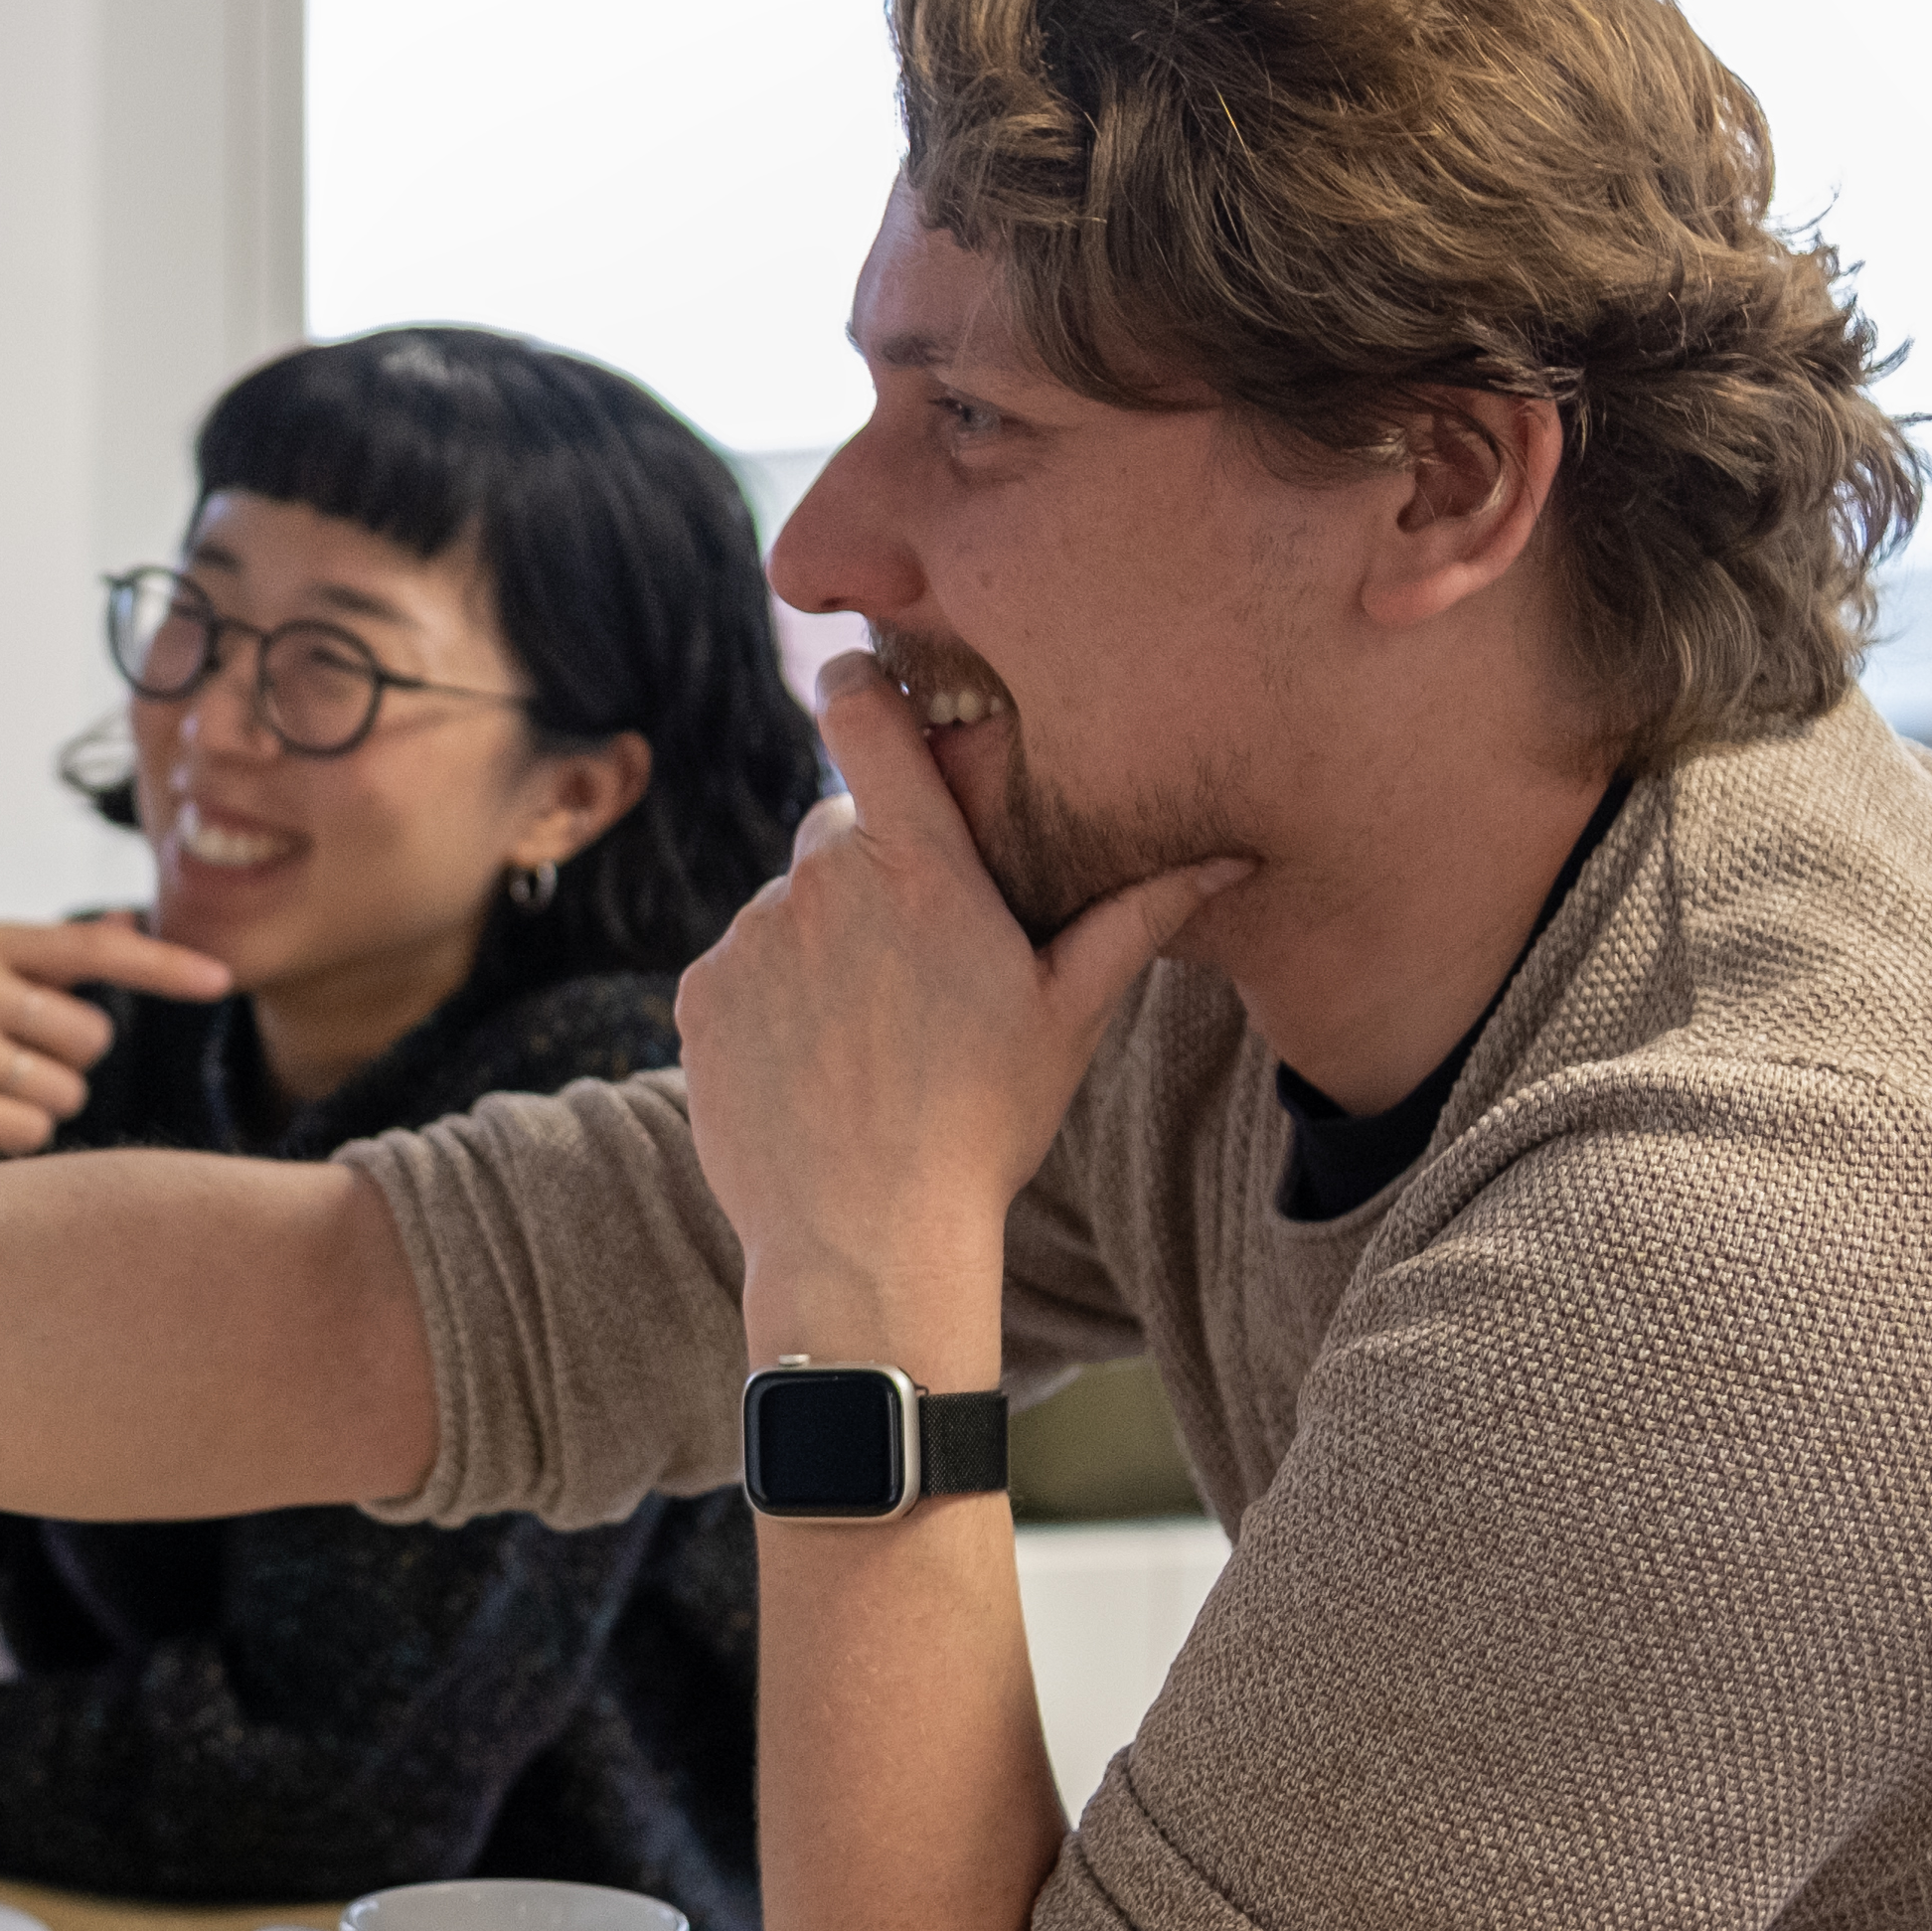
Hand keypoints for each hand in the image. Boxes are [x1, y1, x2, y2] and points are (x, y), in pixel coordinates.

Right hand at [0, 917, 230, 1173]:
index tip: (220, 981)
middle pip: (92, 1036)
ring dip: (39, 1102)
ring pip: (66, 1089)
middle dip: (67, 1060)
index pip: (92, 949)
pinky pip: (32, 1130)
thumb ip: (50, 956)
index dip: (164, 967)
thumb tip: (131, 922)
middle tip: (5, 1061)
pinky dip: (13, 1136)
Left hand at [675, 655, 1245, 1371]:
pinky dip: (768, 1000)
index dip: (858, 689)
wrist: (866, 1241)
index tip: (862, 690)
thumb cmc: (984, 1125)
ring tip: (867, 1037)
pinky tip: (814, 1066)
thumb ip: (1136, 917)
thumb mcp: (1069, 1016)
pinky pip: (738, 968)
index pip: (862, 714)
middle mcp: (820, 880)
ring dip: (819, 944)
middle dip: (870, 871)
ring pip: (786, 906)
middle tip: (912, 961)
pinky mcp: (700, 995)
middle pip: (836, 828)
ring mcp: (751, 937)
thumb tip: (1231, 857)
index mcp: (917, 866)